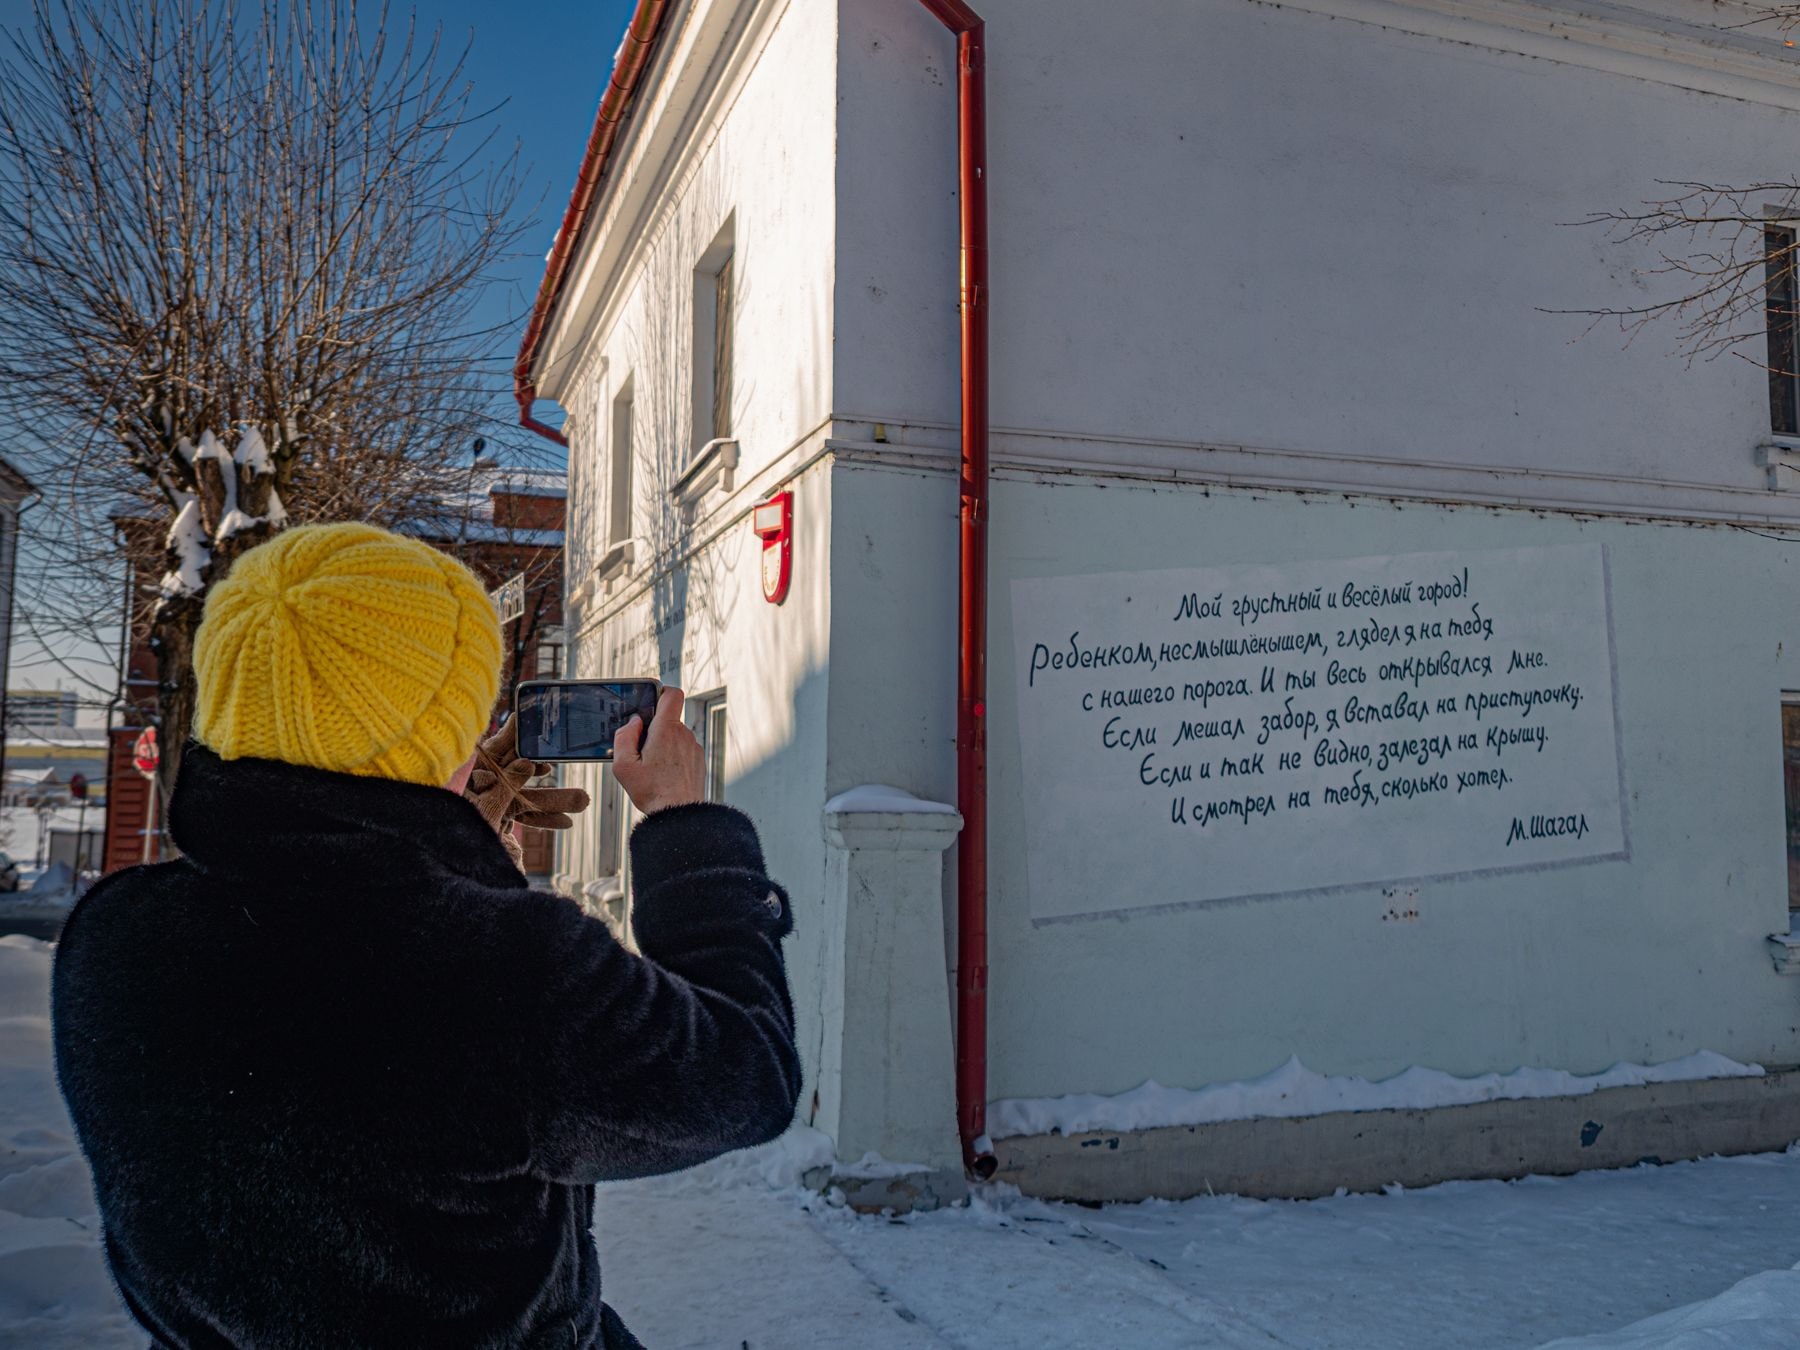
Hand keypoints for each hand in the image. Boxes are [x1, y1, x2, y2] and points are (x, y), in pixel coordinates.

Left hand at [466, 718, 591, 841]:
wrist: (453, 875)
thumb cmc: (459, 841)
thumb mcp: (486, 811)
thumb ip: (506, 787)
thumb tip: (527, 763)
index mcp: (473, 781)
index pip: (495, 750)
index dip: (512, 733)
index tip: (531, 718)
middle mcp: (482, 789)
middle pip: (517, 771)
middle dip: (545, 769)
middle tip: (562, 754)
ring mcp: (492, 806)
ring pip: (528, 796)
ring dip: (555, 799)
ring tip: (582, 800)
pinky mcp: (500, 824)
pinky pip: (526, 817)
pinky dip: (546, 819)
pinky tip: (566, 823)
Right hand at [612, 686, 704, 815]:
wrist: (680, 815)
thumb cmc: (652, 792)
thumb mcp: (624, 766)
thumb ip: (624, 738)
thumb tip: (633, 722)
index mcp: (666, 729)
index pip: (672, 694)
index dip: (660, 691)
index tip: (650, 700)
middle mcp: (684, 734)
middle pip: (668, 719)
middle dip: (653, 730)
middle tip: (641, 752)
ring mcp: (694, 748)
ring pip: (675, 737)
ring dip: (663, 746)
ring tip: (652, 768)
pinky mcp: (698, 761)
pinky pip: (683, 751)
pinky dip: (673, 758)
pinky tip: (664, 775)